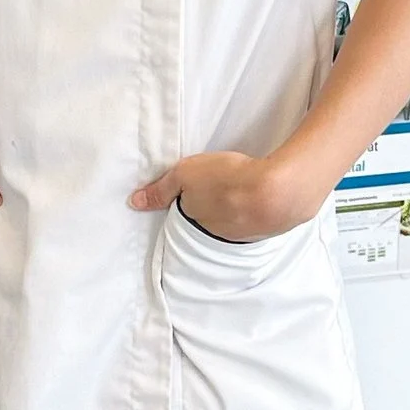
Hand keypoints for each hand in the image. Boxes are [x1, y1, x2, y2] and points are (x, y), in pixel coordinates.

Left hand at [130, 148, 325, 240]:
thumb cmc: (227, 179)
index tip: (200, 185)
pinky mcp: (269, 230)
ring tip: (243, 187)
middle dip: (214, 205)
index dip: (190, 198)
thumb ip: (160, 189)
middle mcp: (218, 235)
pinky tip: (264, 194)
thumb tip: (133, 203)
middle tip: (221, 184)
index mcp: (196, 221)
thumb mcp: (185, 174)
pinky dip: (258, 210)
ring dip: (238, 208)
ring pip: (235, 222)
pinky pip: (258, 222)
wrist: (277, 192)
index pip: (187, 212)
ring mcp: (245, 235)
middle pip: (210, 220)